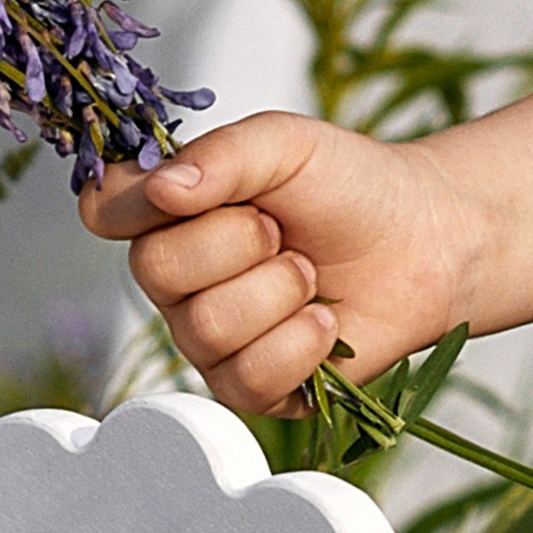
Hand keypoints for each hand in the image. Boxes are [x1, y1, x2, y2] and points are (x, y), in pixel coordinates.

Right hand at [81, 113, 481, 416]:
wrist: (426, 243)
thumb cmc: (351, 189)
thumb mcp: (289, 144)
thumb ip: (224, 155)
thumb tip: (162, 189)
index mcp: (169, 213)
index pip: (105, 211)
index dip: (136, 204)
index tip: (190, 190)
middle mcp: (176, 281)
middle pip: (155, 270)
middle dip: (238, 242)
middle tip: (284, 230)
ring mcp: (206, 339)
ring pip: (207, 327)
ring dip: (280, 291)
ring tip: (312, 274)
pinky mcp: (248, 388)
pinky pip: (247, 377)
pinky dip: (301, 342)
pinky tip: (325, 321)